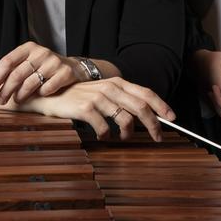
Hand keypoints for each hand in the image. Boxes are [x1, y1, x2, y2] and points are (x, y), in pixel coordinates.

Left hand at [0, 42, 85, 104]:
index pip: (7, 61)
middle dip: (6, 90)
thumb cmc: (45, 67)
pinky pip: (47, 88)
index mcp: (28, 48)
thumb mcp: (28, 62)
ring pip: (30, 83)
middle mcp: (41, 52)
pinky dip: (40, 94)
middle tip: (0, 100)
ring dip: (20, 95)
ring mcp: (54, 62)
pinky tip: (39, 95)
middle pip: (17, 74)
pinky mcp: (65, 73)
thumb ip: (11, 69)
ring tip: (17, 100)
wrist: (73, 68)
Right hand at [23, 76, 175, 141]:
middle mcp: (109, 87)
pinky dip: (107, 136)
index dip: (161, 106)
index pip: (145, 92)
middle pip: (140, 107)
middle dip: (153, 125)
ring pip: (125, 119)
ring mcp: (97, 97)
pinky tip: (103, 136)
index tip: (172, 118)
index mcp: (116, 82)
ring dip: (128, 133)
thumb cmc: (77, 96)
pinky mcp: (84, 108)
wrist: (48, 94)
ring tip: (123, 137)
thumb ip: (121, 101)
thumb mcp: (102, 93)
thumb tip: (145, 117)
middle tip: (158, 138)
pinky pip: (104, 128)